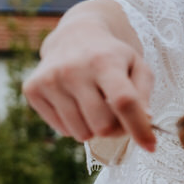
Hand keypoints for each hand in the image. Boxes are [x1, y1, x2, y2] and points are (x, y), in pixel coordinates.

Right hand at [21, 1, 156, 151]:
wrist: (75, 36)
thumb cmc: (113, 57)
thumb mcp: (138, 66)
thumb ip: (144, 94)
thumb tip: (145, 119)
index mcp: (104, 62)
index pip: (123, 102)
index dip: (139, 128)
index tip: (151, 147)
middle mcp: (73, 70)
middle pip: (103, 125)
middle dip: (116, 128)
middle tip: (116, 113)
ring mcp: (49, 80)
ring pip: (82, 133)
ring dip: (94, 128)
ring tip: (95, 105)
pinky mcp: (32, 89)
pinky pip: (62, 130)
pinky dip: (74, 124)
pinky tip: (76, 102)